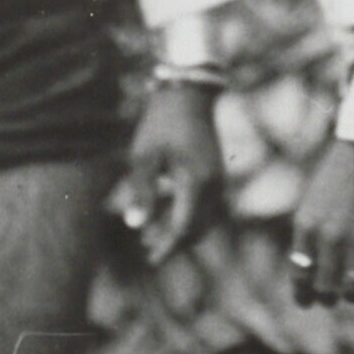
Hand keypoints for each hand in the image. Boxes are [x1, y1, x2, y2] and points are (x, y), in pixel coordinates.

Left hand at [124, 84, 223, 265]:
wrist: (188, 95)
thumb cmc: (161, 124)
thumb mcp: (144, 157)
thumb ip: (141, 192)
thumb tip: (134, 227)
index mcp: (196, 182)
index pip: (184, 228)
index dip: (167, 247)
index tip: (149, 258)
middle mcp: (213, 185)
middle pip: (197, 229)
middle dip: (173, 243)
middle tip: (147, 250)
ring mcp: (219, 180)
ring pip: (204, 220)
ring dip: (181, 230)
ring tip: (153, 235)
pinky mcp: (217, 175)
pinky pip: (206, 206)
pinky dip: (188, 215)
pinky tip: (166, 211)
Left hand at [290, 139, 353, 307]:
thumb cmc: (341, 170)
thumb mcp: (313, 200)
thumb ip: (309, 232)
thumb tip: (309, 265)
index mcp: (305, 226)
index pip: (300, 274)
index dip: (304, 293)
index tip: (309, 301)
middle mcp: (326, 238)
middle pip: (324, 288)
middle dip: (328, 298)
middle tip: (334, 297)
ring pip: (352, 291)